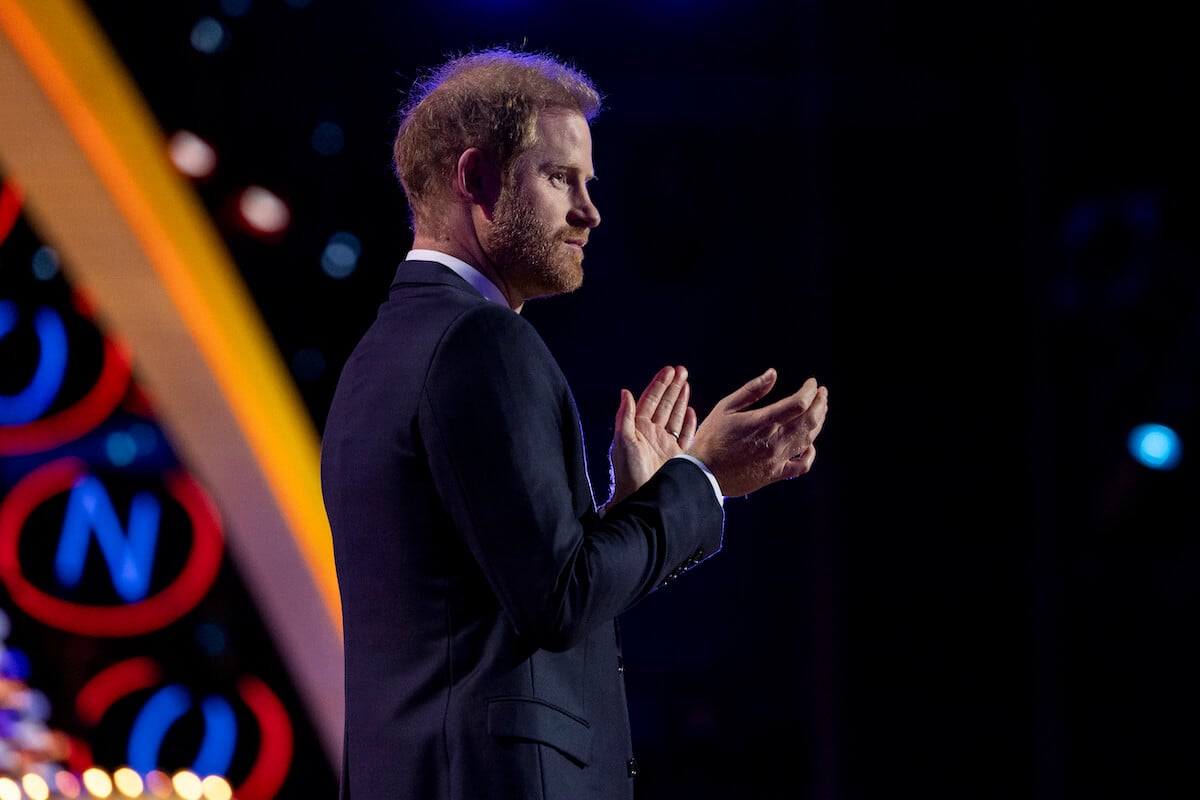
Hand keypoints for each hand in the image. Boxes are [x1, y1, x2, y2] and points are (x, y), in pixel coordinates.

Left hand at [605, 365, 697, 509]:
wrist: (639, 497)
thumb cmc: (627, 471)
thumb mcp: (623, 441)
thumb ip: (625, 416)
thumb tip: (625, 391)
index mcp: (638, 427)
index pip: (650, 400)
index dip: (659, 384)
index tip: (669, 370)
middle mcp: (651, 433)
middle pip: (664, 404)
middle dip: (672, 387)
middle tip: (682, 370)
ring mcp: (664, 443)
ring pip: (675, 416)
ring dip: (680, 399)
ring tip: (686, 383)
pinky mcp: (676, 455)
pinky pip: (684, 435)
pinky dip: (689, 422)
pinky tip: (691, 410)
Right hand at [688, 368, 828, 497]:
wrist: (702, 474)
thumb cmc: (710, 438)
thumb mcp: (725, 407)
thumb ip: (752, 390)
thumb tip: (773, 373)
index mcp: (762, 422)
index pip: (799, 403)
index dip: (809, 391)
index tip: (811, 383)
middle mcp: (774, 441)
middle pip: (809, 420)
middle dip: (820, 403)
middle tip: (822, 393)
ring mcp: (776, 459)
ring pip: (808, 439)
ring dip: (818, 422)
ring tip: (819, 410)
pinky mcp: (775, 474)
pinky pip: (802, 466)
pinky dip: (810, 454)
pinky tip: (809, 444)